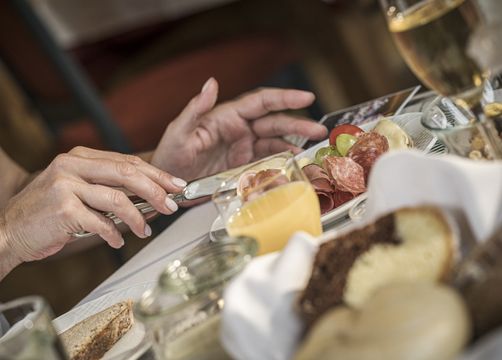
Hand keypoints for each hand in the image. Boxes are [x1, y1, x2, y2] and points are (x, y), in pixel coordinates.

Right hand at [0, 147, 185, 266]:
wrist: (9, 230)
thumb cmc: (47, 212)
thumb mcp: (77, 189)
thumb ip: (107, 186)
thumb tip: (149, 195)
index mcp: (80, 157)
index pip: (127, 161)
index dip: (156, 173)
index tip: (175, 184)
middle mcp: (72, 166)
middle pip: (127, 173)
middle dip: (155, 190)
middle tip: (171, 204)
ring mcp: (66, 186)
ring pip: (117, 199)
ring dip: (138, 217)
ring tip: (146, 229)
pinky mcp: (62, 209)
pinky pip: (100, 223)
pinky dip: (114, 234)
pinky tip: (119, 240)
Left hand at [151, 78, 326, 179]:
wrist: (167, 184)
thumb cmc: (169, 155)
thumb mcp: (179, 132)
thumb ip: (195, 108)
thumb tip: (211, 83)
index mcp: (226, 117)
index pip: (261, 102)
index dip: (284, 98)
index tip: (306, 97)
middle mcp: (239, 130)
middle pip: (274, 122)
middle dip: (298, 125)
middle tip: (319, 130)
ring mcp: (243, 148)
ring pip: (275, 142)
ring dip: (295, 144)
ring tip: (313, 148)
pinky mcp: (244, 166)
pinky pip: (267, 162)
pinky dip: (282, 163)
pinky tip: (294, 166)